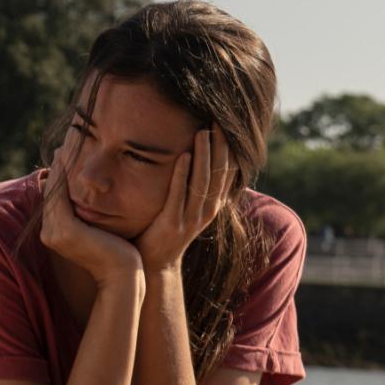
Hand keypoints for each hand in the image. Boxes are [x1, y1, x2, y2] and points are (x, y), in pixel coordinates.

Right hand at [41, 129, 142, 286]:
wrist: (124, 275)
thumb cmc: (118, 253)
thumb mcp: (98, 230)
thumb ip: (89, 216)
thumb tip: (93, 198)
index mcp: (54, 233)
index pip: (54, 199)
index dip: (58, 177)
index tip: (66, 156)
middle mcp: (49, 233)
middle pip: (51, 192)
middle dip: (57, 168)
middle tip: (64, 144)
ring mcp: (55, 232)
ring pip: (54, 191)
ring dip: (58, 167)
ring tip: (67, 147)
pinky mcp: (65, 229)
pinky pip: (61, 195)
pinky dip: (63, 176)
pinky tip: (70, 158)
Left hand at [135, 126, 235, 271]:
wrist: (156, 263)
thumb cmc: (167, 230)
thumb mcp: (187, 206)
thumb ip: (193, 187)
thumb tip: (195, 159)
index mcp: (212, 204)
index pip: (227, 172)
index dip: (229, 149)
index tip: (227, 125)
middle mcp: (207, 210)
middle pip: (218, 172)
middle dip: (220, 146)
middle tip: (218, 120)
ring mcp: (191, 217)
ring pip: (203, 181)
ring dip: (204, 155)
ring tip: (203, 132)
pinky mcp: (173, 223)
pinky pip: (179, 195)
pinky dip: (182, 175)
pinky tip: (183, 156)